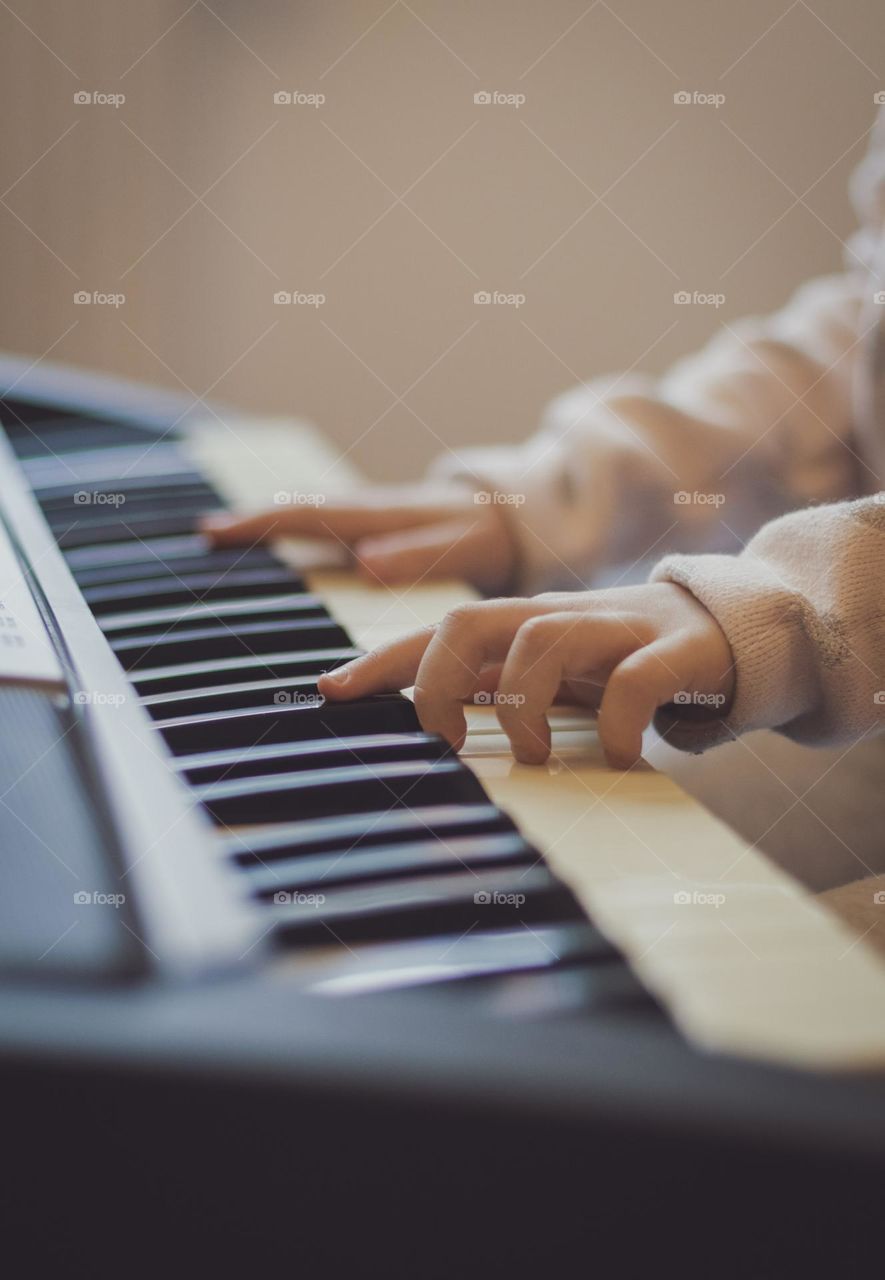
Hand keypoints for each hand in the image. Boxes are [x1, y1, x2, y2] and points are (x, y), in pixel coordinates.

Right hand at [200, 484, 515, 590]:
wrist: (527, 516)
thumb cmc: (495, 533)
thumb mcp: (465, 546)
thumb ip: (419, 555)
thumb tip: (364, 563)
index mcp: (383, 516)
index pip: (310, 516)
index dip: (262, 524)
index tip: (216, 532)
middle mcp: (372, 514)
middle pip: (301, 514)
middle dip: (253, 522)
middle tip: (205, 535)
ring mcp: (376, 522)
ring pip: (313, 520)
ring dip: (271, 528)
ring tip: (226, 539)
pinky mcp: (384, 533)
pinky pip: (331, 531)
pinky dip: (299, 535)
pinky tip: (285, 551)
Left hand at [317, 583, 734, 768]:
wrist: (736, 629)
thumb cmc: (627, 661)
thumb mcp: (553, 676)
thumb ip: (494, 689)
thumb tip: (423, 724)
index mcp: (525, 626)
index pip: (437, 633)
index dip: (381, 660)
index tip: (331, 691)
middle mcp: (561, 619)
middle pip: (471, 621)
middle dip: (435, 682)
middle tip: (443, 742)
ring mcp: (617, 629)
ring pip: (541, 638)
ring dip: (521, 706)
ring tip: (533, 757)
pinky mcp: (675, 652)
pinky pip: (633, 678)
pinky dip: (613, 722)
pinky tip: (615, 757)